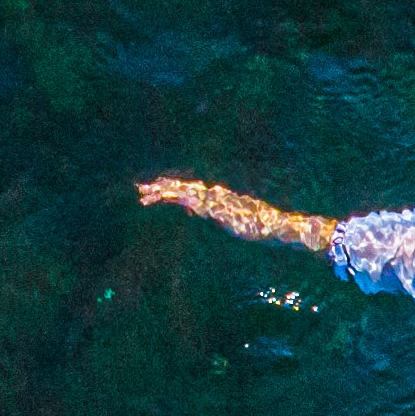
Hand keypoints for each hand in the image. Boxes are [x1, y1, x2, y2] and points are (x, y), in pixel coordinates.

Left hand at [137, 174, 334, 251]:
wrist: (274, 226)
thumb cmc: (258, 227)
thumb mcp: (231, 222)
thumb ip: (215, 214)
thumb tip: (200, 211)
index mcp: (216, 197)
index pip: (188, 191)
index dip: (171, 190)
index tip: (154, 190)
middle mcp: (213, 195)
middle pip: (182, 188)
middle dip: (160, 188)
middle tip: (140, 189)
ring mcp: (215, 200)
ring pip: (183, 193)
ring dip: (163, 193)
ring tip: (145, 195)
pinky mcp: (217, 208)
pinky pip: (192, 201)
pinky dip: (177, 198)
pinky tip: (164, 198)